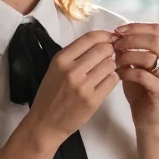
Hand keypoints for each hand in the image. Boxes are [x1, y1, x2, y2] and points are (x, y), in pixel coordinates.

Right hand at [26, 30, 120, 146]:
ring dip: (112, 65)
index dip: (105, 35)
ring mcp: (83, 86)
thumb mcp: (55, 68)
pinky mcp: (93, 100)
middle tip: (109, 56)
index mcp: (61, 59)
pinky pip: (112, 81)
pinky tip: (105, 81)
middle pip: (103, 50)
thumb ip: (75, 54)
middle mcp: (72, 70)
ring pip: (110, 64)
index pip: (90, 38)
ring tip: (104, 70)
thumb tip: (100, 41)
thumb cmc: (50, 94)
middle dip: (110, 50)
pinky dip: (112, 78)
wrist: (46, 122)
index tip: (110, 38)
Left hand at [113, 23, 158, 129]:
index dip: (137, 27)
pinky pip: (143, 75)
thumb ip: (130, 47)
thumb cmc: (139, 87)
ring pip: (149, 57)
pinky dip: (127, 72)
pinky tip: (119, 74)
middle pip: (154, 41)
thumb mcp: (134, 62)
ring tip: (115, 61)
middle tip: (115, 45)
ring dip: (127, 56)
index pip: (158, 30)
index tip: (118, 30)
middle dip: (131, 40)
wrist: (145, 115)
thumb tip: (117, 32)